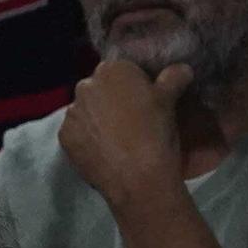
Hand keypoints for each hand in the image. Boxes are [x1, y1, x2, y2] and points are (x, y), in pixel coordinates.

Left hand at [56, 60, 193, 220]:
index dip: (133, 87)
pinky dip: (86, 139)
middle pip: (99, 89)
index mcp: (112, 69)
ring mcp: (72, 112)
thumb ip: (173, 78)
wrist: (138, 178)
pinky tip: (102, 152)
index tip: (143, 104)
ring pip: (85, 111)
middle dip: (110, 101)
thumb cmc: (155, 133)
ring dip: (96, 120)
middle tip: (129, 123)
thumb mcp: (169, 101)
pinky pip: (76, 133)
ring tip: (114, 140)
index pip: (121, 71)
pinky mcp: (64, 137)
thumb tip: (182, 68)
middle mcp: (85, 85)